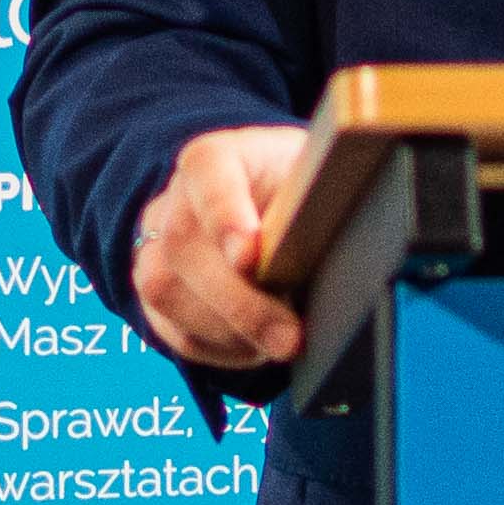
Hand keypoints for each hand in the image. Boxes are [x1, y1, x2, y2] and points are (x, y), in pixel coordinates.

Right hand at [132, 123, 316, 372]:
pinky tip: (256, 347)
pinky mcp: (157, 292)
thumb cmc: (306, 195)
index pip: (207, 169)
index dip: (224, 213)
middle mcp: (177, 197)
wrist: (279, 213)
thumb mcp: (323, 183)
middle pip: (183, 244)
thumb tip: (346, 245)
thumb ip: (322, 202)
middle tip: (289, 338)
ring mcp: (156, 244)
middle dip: (238, 301)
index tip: (250, 256)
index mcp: (218, 157)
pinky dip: (218, 347)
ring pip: (165, 290)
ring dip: (227, 330)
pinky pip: (172, 329)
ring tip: (281, 344)